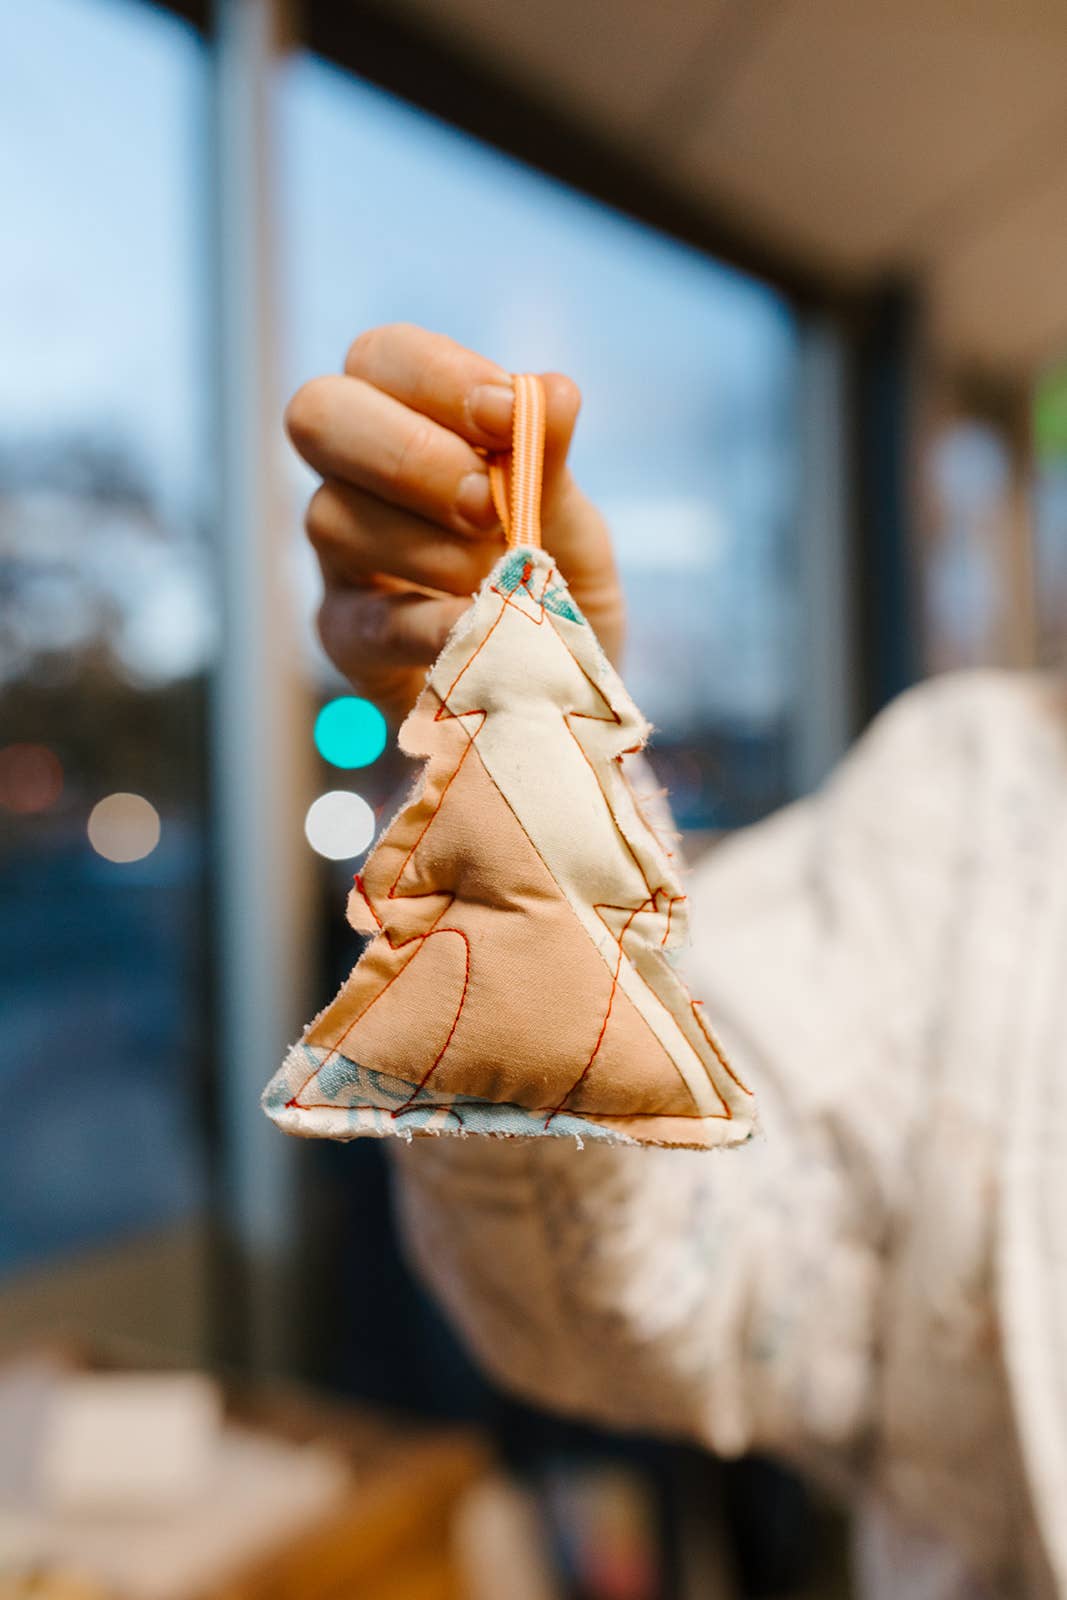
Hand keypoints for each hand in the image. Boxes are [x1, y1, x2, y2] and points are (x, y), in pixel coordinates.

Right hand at [285, 323, 623, 724]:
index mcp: (406, 418)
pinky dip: (427, 620)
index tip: (510, 418)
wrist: (561, 684)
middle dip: (409, 453)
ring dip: (424, 544)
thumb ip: (550, 461)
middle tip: (485, 505)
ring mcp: (342, 560)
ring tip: (498, 578)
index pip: (381, 356)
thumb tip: (554, 392)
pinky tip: (479, 622)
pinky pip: (363, 620)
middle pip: (318, 415)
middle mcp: (354, 477)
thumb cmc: (550, 582)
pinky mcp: (349, 639)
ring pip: (332, 517)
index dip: (438, 377)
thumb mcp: (568, 516)